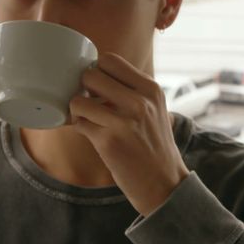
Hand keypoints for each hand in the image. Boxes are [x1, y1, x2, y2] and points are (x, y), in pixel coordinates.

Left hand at [69, 52, 189, 215]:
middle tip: (90, 102)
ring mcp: (123, 121)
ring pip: (79, 100)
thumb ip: (134, 90)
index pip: (110, 60)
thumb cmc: (155, 146)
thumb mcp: (156, 109)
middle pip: (91, 75)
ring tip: (88, 119)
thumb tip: (99, 73)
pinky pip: (79, 124)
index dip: (98, 70)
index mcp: (150, 89)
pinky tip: (91, 134)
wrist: (165, 183)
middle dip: (84, 88)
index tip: (99, 86)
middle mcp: (139, 102)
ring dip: (78, 110)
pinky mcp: (108, 142)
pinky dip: (80, 128)